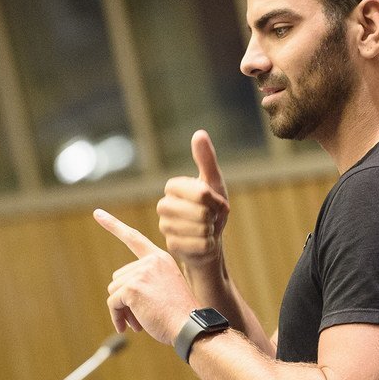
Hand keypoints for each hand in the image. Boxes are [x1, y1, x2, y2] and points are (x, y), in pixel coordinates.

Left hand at [95, 209, 198, 345]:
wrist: (189, 326)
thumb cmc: (180, 315)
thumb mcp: (166, 290)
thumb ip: (145, 282)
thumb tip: (117, 293)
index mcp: (160, 259)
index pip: (134, 238)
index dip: (113, 225)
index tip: (97, 213)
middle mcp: (151, 261)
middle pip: (119, 278)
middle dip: (125, 298)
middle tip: (141, 316)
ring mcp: (141, 273)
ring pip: (114, 291)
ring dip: (122, 309)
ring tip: (141, 322)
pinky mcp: (132, 287)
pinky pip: (113, 303)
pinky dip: (117, 317)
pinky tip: (129, 327)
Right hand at [157, 130, 229, 266]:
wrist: (209, 240)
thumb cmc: (212, 209)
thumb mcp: (213, 182)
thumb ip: (206, 159)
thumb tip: (199, 133)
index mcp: (173, 187)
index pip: (201, 193)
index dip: (214, 200)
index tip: (214, 202)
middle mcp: (163, 205)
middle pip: (201, 212)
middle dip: (214, 216)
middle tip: (212, 217)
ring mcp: (165, 227)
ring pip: (200, 229)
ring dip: (212, 230)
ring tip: (207, 229)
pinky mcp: (171, 246)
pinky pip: (200, 245)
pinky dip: (209, 244)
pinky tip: (204, 242)